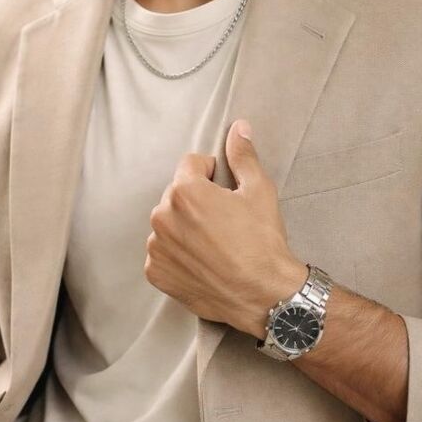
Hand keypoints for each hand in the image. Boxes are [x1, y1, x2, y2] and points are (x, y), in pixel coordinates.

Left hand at [144, 118, 307, 336]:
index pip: (190, 164)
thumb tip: (239, 127)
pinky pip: (162, 252)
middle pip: (176, 194)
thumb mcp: (259, 190)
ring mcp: (157, 247)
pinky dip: (178, 254)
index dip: (211, 174)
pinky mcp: (156, 273)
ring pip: (168, 223)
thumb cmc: (263, 241)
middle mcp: (162, 216)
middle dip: (196, 201)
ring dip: (184, 227)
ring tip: (214, 244)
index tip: (226, 193)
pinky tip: (202, 262)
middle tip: (223, 221)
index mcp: (184, 191)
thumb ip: (242, 155)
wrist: (265, 295)